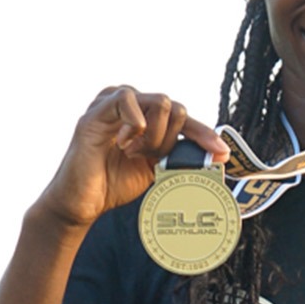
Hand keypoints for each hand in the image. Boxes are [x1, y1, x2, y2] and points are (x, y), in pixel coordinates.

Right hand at [35, 87, 229, 231]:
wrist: (83, 204)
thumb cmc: (114, 183)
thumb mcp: (156, 168)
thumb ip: (178, 155)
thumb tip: (214, 156)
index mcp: (146, 116)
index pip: (184, 117)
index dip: (205, 134)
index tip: (222, 154)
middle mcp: (131, 105)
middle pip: (175, 107)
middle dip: (170, 138)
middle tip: (147, 158)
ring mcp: (112, 104)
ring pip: (160, 102)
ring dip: (155, 134)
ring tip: (133, 152)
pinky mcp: (95, 112)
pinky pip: (127, 99)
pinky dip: (135, 122)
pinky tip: (125, 143)